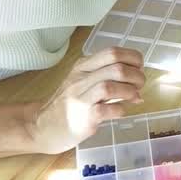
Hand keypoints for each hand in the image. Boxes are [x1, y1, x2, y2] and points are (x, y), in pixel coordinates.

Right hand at [25, 48, 145, 153]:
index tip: (138, 69)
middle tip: (139, 85)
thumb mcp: (83, 83)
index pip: (112, 52)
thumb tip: (138, 83)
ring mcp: (80, 98)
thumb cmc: (67, 105)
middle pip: (116, 67)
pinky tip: (121, 111)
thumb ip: (107, 78)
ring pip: (110, 86)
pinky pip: (105, 110)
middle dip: (136, 75)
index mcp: (83, 67)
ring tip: (134, 97)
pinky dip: (120, 109)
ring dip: (130, 91)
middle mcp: (80, 79)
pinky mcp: (82, 118)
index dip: (133, 58)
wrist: (41, 127)